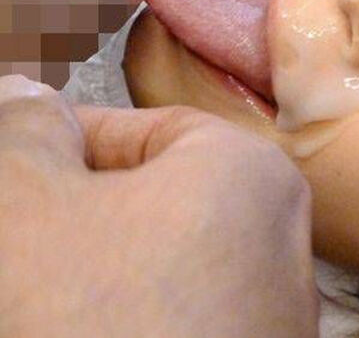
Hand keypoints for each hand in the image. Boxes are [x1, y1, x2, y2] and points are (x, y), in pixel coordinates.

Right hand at [0, 75, 317, 337]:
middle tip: (20, 249)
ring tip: (39, 298)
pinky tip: (75, 321)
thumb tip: (21, 95)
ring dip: (84, 279)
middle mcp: (279, 241)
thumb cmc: (96, 324)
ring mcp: (269, 315)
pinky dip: (122, 319)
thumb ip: (20, 138)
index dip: (54, 145)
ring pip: (156, 272)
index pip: (135, 130)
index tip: (13, 174)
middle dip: (64, 224)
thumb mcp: (27, 210)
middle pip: (145, 205)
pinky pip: (175, 321)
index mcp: (247, 173)